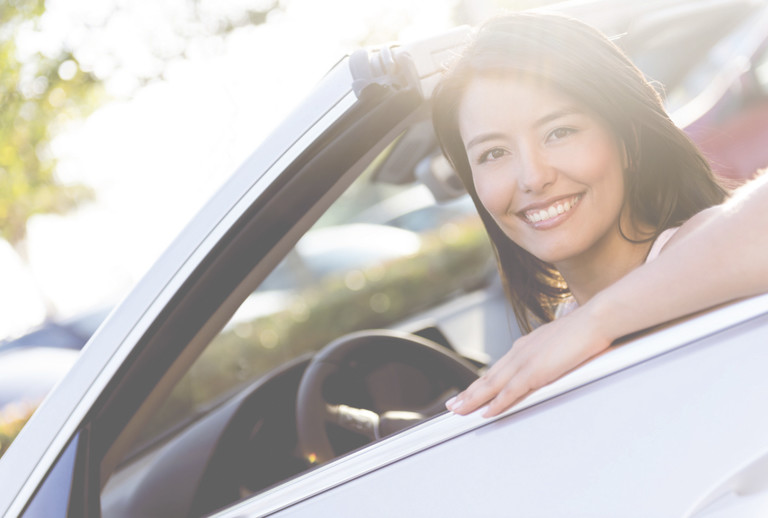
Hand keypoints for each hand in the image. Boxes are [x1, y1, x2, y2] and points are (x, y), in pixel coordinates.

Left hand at [445, 307, 611, 417]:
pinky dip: (496, 404)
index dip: (483, 381)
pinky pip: (510, 392)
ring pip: (492, 385)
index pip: (499, 368)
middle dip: (469, 393)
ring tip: (458, 411)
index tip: (470, 391)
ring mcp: (526, 361)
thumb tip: (555, 357)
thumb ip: (553, 352)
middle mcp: (520, 352)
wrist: (596, 319)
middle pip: (489, 377)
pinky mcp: (535, 371)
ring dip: (473, 399)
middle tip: (452, 405)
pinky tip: (485, 412)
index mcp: (527, 345)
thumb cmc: (587, 329)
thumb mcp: (563, 342)